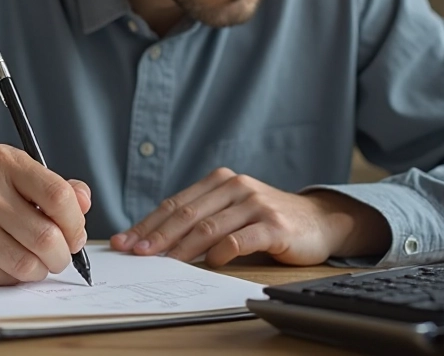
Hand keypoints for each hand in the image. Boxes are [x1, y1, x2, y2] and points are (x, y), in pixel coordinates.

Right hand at [0, 144, 90, 284]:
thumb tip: (84, 201)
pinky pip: (5, 279)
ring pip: (29, 263)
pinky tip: (4, 265)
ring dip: (41, 270)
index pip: (58, 195)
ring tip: (35, 261)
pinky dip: (15, 279)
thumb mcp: (23, 184)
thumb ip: (59, 190)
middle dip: (62, 254)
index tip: (75, 235)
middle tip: (59, 256)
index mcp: (3, 161)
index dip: (76, 223)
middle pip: (48, 236)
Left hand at [110, 167, 389, 266]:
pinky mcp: (274, 224)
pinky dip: (222, 251)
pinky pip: (241, 238)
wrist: (319, 221)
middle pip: (187, 214)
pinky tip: (209, 262)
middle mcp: (236, 187)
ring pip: (210, 226)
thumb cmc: (266, 219)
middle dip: (157, 235)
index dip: (147, 223)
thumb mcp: (231, 211)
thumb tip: (154, 241)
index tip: (125, 242)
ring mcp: (256, 204)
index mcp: (220, 181)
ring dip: (182, 247)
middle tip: (136, 253)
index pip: (175, 204)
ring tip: (163, 261)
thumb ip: (201, 219)